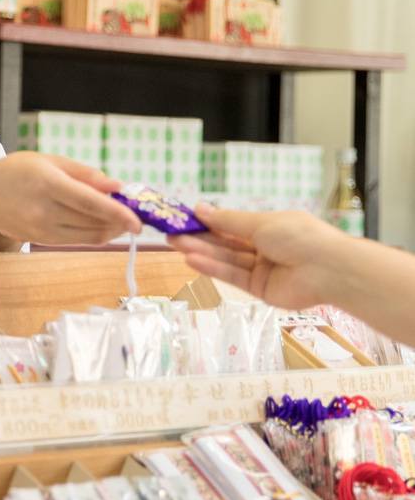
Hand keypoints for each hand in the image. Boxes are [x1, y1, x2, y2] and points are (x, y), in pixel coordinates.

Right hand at [0, 151, 142, 245]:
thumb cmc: (18, 171)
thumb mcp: (50, 161)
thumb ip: (86, 174)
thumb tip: (117, 185)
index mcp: (48, 183)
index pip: (90, 202)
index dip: (118, 213)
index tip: (138, 221)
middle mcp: (44, 210)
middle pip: (92, 222)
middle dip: (119, 221)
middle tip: (135, 214)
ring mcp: (42, 229)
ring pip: (88, 236)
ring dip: (110, 230)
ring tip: (122, 219)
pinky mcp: (42, 241)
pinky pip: (77, 241)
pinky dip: (95, 235)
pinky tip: (104, 226)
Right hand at [167, 203, 347, 309]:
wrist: (328, 269)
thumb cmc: (299, 236)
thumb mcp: (260, 223)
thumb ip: (228, 221)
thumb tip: (201, 208)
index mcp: (269, 227)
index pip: (233, 225)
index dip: (209, 222)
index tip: (185, 218)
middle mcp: (264, 248)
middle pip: (227, 243)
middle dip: (200, 238)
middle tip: (172, 234)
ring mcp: (262, 270)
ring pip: (227, 260)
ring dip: (202, 253)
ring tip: (176, 245)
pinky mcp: (260, 290)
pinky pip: (233, 276)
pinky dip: (214, 268)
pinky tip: (193, 260)